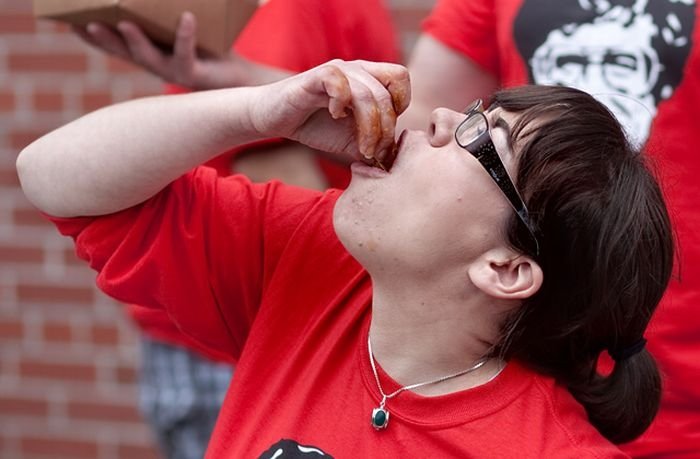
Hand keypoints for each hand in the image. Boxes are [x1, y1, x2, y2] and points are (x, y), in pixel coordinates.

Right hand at [72, 12, 241, 89]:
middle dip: (104, 40)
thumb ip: (166, 18)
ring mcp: (176, 72)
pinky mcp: (196, 74)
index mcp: (150, 55)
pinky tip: (187, 17)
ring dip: (136, 41)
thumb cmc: (211, 50)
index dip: (93, 38)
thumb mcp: (183, 30)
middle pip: (125, 53)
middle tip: (85, 23)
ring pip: (150, 59)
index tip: (71, 23)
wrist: (240, 79)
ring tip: (124, 23)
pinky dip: (186, 35)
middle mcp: (158, 66)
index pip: (115, 47)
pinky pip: (188, 54)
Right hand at [249, 60, 410, 163]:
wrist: (274, 118)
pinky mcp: (314, 76)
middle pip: (386, 93)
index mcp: (368, 78)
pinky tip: (335, 116)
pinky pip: (337, 80)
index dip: (400, 106)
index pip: (401, 78)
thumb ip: (373, 149)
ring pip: (366, 93)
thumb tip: (393, 165)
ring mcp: (336, 70)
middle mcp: (356, 69)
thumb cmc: (314, 126)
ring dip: (368, 127)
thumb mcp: (350, 142)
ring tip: (361, 148)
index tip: (385, 133)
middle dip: (385, 129)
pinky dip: (341, 102)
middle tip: (373, 153)